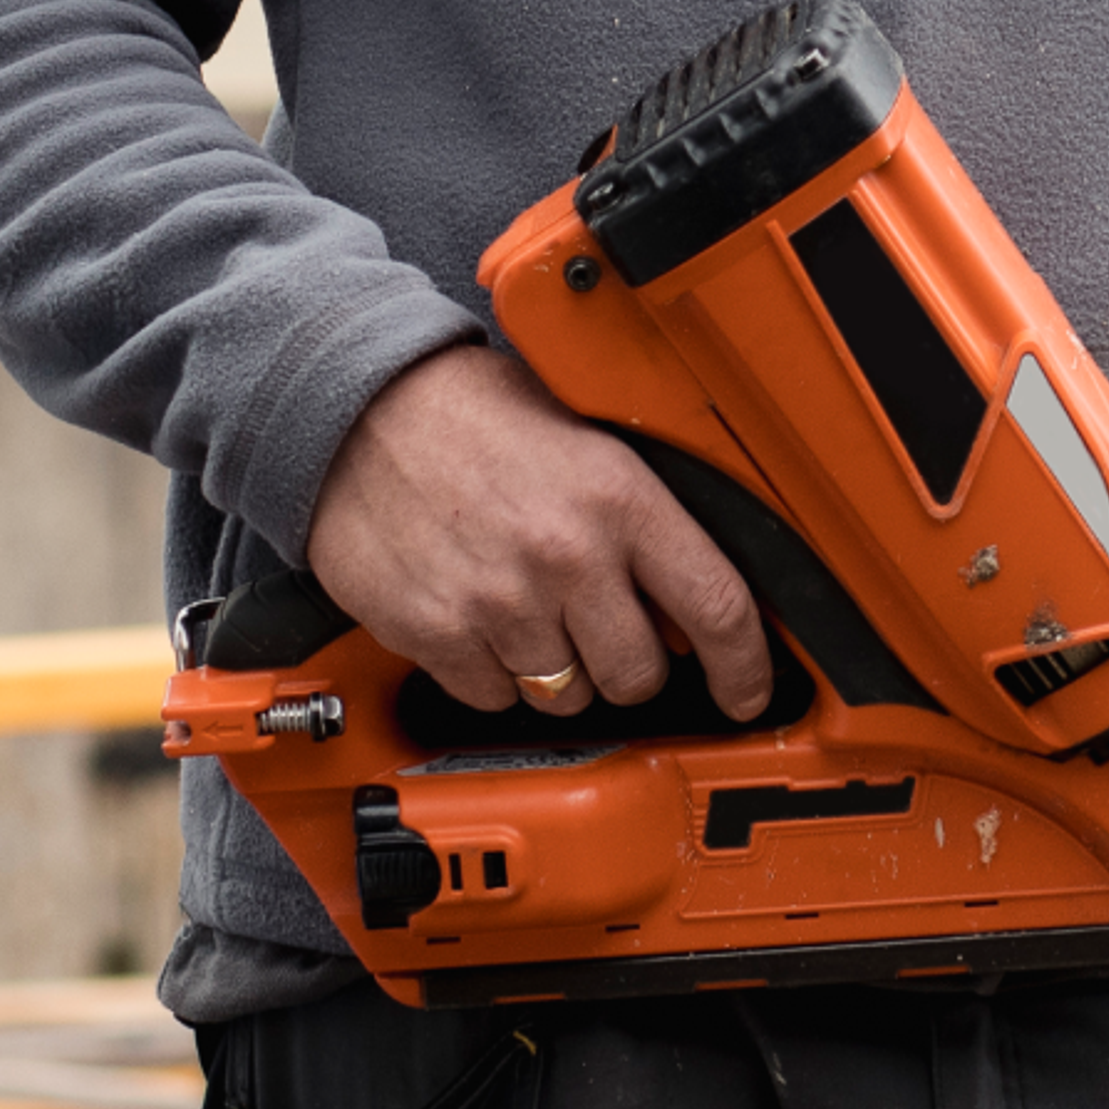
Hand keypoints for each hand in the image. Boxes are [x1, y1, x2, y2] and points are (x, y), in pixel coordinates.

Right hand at [304, 344, 772, 722]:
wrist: (360, 410)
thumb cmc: (473, 411)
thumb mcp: (585, 436)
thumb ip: (638, 514)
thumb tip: (686, 597)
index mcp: (619, 497)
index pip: (716, 606)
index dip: (745, 665)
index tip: (748, 690)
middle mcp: (566, 556)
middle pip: (639, 674)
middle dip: (632, 662)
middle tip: (608, 627)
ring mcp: (500, 603)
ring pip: (565, 695)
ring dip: (560, 669)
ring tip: (532, 605)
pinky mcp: (438, 636)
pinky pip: (494, 698)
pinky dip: (495, 674)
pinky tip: (482, 617)